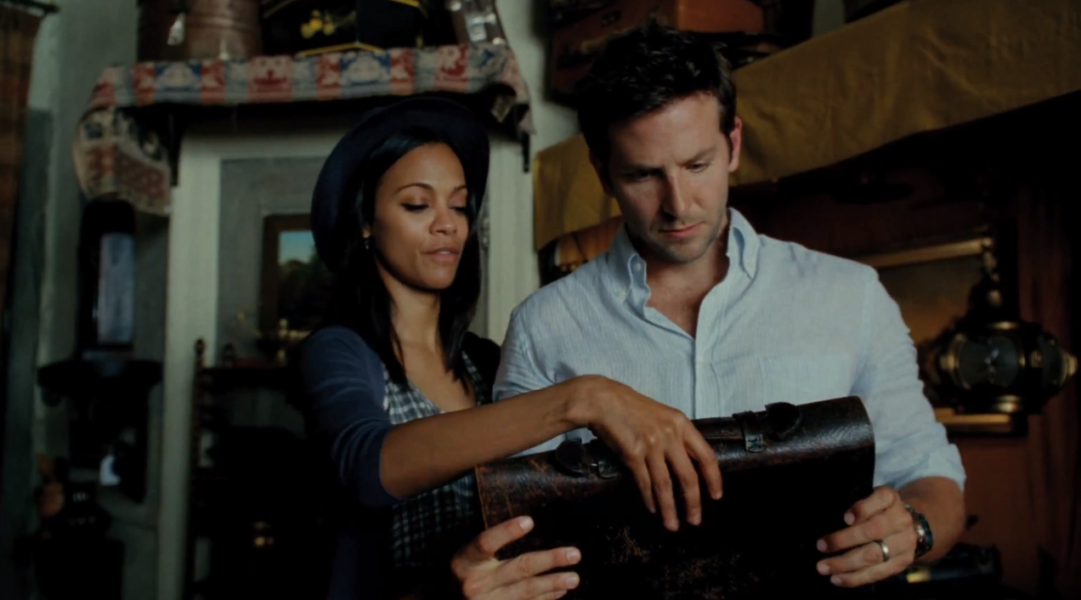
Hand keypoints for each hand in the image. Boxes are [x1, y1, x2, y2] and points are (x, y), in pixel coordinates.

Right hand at [451, 516, 581, 599]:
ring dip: (553, 583)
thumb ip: (490, 546)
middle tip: (575, 554)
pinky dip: (545, 598)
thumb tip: (529, 525)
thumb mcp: (468, 558)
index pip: (486, 542)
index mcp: (466, 561)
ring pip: (526, 591)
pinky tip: (560, 591)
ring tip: (574, 578)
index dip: (507, 531)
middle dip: (549, 560)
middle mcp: (475, 584)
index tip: (530, 521)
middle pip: (518, 568)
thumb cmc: (464, 574)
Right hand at [565, 376, 722, 531]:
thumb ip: (677, 436)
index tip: (716, 496)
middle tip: (695, 521)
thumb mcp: (663, 416)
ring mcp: (651, 445)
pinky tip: (653, 509)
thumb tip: (688, 463)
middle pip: (688, 476)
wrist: (602, 400)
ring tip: (672, 525)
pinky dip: (650, 499)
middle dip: (693, 502)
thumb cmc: (632, 408)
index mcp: (681, 424)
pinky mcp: (632, 453)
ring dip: (669, 509)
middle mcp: (669, 435)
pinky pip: (644, 482)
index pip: (706, 456)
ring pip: (665, 485)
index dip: (714, 479)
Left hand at [815, 486, 916, 586]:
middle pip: (873, 531)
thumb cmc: (878, 509)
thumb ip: (856, 506)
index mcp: (890, 498)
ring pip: (874, 555)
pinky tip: (838, 579)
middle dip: (844, 540)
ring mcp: (904, 542)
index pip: (881, 499)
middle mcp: (901, 520)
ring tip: (824, 567)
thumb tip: (828, 520)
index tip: (845, 519)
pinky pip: (878, 573)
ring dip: (845, 564)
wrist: (910, 525)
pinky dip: (856, 578)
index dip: (863, 509)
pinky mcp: (903, 562)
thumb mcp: (869, 498)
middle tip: (820, 546)